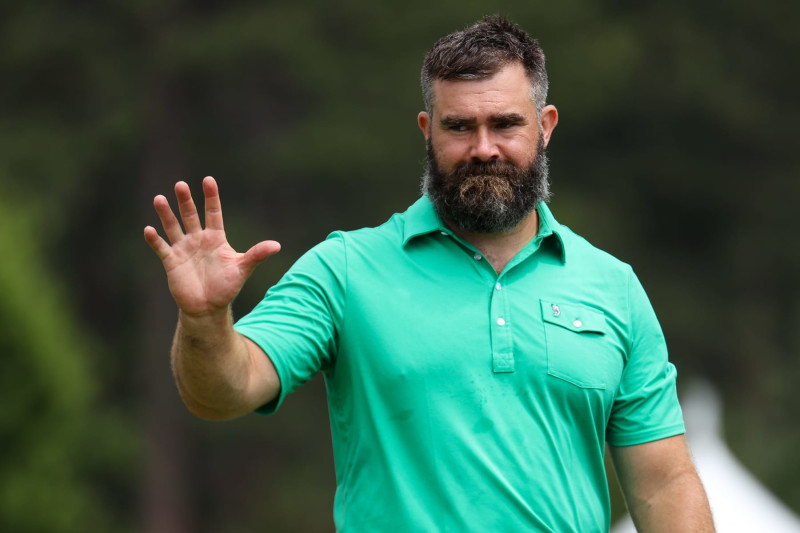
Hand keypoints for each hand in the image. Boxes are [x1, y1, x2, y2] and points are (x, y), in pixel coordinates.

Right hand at [144, 176, 280, 317]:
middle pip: (190, 215)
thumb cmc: (226, 286)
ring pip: (173, 227)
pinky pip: (161, 247)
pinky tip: (149, 229)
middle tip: (180, 185)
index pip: (213, 212)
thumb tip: (277, 246)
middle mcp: (198, 239)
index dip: (211, 197)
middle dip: (185, 201)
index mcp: (216, 238)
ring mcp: (183, 249)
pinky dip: (154, 239)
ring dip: (166, 214)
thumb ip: (257, 255)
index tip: (208, 180)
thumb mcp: (243, 269)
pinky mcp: (171, 262)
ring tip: (159, 199)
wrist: (208, 307)